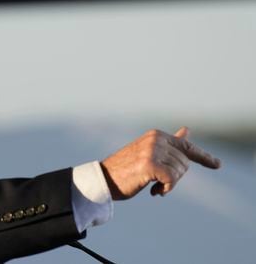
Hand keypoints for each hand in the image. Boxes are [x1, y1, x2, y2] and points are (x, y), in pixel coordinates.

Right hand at [101, 127, 220, 199]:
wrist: (103, 180)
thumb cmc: (125, 169)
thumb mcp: (149, 153)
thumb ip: (170, 143)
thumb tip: (187, 130)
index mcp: (156, 135)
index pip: (186, 147)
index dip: (203, 157)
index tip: (217, 165)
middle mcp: (156, 140)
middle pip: (184, 163)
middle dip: (174, 177)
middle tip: (157, 182)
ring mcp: (152, 151)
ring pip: (179, 173)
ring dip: (168, 185)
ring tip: (151, 186)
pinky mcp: (150, 165)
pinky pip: (171, 180)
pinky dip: (165, 189)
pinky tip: (154, 191)